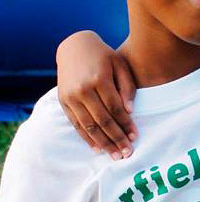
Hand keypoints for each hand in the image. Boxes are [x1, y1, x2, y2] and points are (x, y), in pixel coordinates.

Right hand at [56, 31, 136, 158]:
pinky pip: (76, 124)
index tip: (135, 136)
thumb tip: (129, 111)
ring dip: (102, 143)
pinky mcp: (63, 101)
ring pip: (88, 125)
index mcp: (99, 79)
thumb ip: (127, 87)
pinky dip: (86, 138)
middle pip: (102, 120)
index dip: (125, 124)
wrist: (75, 46)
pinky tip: (97, 148)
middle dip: (116, 138)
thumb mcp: (120, 64)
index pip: (115, 108)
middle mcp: (83, 90)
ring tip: (115, 154)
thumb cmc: (104, 56)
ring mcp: (71, 96)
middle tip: (127, 153)